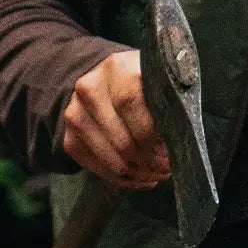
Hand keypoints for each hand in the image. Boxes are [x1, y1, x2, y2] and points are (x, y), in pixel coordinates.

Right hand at [60, 49, 172, 188]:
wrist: (103, 79)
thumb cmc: (141, 83)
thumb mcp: (156, 79)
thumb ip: (168, 101)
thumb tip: (179, 141)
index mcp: (117, 68)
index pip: (131, 104)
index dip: (152, 133)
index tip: (173, 149)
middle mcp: (90, 88)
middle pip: (122, 139)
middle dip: (149, 160)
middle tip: (167, 167)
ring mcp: (75, 113)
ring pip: (111, 158)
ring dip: (138, 173)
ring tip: (156, 174)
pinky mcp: (68, 136)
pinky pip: (96, 168)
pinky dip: (121, 179)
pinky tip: (138, 177)